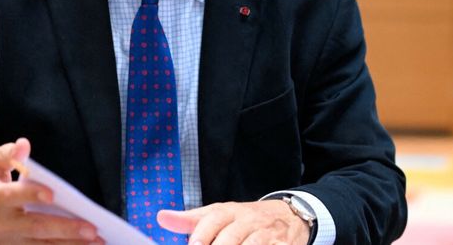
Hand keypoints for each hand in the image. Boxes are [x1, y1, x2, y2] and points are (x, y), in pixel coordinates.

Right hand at [0, 138, 101, 244]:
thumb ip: (4, 154)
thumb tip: (23, 146)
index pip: (14, 196)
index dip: (32, 194)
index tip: (52, 194)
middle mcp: (3, 224)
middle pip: (36, 228)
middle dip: (64, 229)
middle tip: (91, 228)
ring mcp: (10, 242)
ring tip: (96, 242)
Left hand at [157, 200, 309, 244]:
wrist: (290, 215)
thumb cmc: (246, 219)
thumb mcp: (220, 215)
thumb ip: (191, 220)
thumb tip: (162, 217)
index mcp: (231, 211)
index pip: (215, 218)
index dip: (203, 232)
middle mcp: (249, 220)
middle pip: (233, 235)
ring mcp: (268, 234)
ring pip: (254, 244)